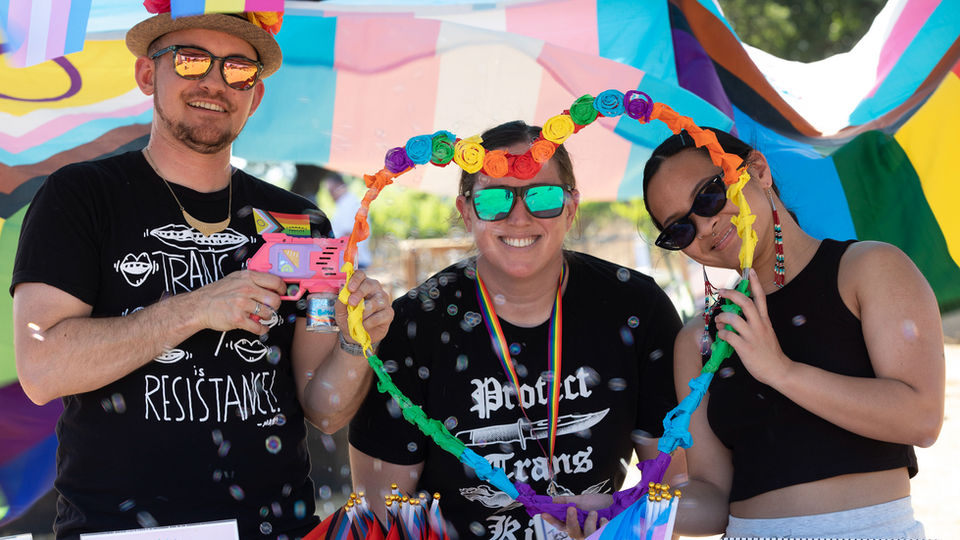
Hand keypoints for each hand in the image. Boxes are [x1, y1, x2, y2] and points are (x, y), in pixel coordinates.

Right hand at [187, 270, 285, 334]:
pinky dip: (262, 329)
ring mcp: (242, 304)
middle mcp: (246, 289)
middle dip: (275, 306)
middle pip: (275, 300)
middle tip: (271, 307)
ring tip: (261, 316)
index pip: (276, 282)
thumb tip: (273, 285)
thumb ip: (253, 280)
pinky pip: (258, 327)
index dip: (282, 289)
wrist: (199, 306)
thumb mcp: (236, 278)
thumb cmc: (218, 292)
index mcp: (247, 277)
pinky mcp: (238, 319)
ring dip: (267, 317)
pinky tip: (260, 327)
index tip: (282, 293)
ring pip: (268, 314)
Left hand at [335, 269, 393, 345]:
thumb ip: (340, 302)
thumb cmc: (349, 319)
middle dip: (360, 293)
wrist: (356, 335)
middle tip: (352, 303)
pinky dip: (371, 321)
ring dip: (365, 310)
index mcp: (361, 285)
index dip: (355, 279)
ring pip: (377, 300)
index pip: (360, 275)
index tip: (349, 288)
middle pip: (370, 284)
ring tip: (357, 319)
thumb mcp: (340, 312)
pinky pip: (382, 315)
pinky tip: (364, 325)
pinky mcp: (389, 313)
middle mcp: (374, 290)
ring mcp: (383, 301)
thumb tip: (343, 291)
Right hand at [541, 494, 611, 539]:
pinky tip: (605, 519)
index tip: (543, 513)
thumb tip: (551, 500)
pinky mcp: (604, 536)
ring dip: (589, 522)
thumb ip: (567, 501)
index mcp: (574, 524)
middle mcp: (582, 533)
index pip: (560, 525)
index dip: (551, 520)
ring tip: (594, 512)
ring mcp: (593, 536)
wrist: (618, 505)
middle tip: (572, 508)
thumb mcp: (582, 500)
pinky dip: (602, 524)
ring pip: (587, 535)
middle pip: (572, 533)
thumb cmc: (599, 504)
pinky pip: (601, 534)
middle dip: (571, 521)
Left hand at [714, 268, 791, 385]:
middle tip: (722, 291)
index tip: (750, 271)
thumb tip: (733, 317)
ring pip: (733, 319)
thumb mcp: (765, 332)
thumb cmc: (769, 351)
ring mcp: (752, 336)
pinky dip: (722, 334)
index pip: (761, 297)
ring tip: (719, 321)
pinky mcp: (746, 348)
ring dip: (722, 317)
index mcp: (765, 320)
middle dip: (732, 294)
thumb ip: (753, 323)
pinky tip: (722, 336)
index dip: (755, 283)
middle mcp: (759, 325)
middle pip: (745, 302)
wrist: (779, 370)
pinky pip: (728, 336)